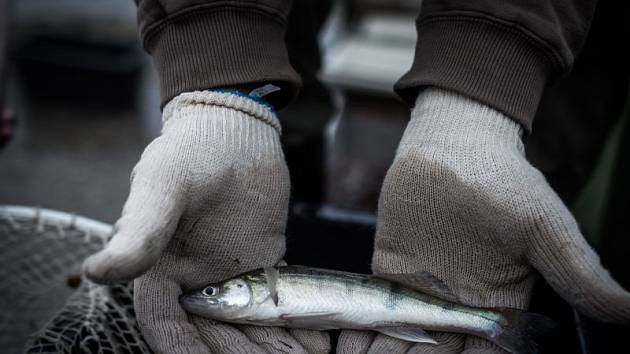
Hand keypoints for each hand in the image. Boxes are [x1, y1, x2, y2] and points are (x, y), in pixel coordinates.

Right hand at [83, 91, 329, 353]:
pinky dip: (291, 327)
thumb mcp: (161, 187)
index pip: (165, 323)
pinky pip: (275, 304)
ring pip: (246, 325)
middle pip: (212, 333)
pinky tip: (314, 343)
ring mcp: (229, 276)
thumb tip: (94, 272)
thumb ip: (138, 232)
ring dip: (268, 348)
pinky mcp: (262, 265)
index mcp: (159, 268)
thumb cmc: (187, 151)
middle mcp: (193, 280)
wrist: (234, 129)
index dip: (184, 349)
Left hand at [337, 88, 629, 352]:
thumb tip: (629, 309)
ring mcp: (421, 292)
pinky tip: (346, 347)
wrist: (455, 142)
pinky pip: (373, 312)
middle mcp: (458, 307)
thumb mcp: (546, 230)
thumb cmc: (506, 181)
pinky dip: (360, 332)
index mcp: (498, 306)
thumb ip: (578, 274)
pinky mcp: (389, 272)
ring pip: (402, 342)